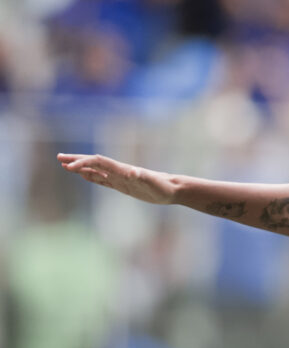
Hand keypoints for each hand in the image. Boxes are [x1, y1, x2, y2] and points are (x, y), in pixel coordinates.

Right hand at [58, 153, 174, 203]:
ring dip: (81, 167)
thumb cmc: (162, 186)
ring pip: (95, 171)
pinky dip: (92, 177)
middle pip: (93, 163)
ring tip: (65, 165)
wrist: (171, 189)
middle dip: (76, 160)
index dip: (83, 163)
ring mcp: (119, 178)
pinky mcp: (122, 185)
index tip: (68, 166)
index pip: (98, 163)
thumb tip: (131, 172)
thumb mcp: (152, 182)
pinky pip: (103, 180)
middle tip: (59, 158)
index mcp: (122, 169)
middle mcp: (118, 171)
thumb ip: (142, 177)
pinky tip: (85, 175)